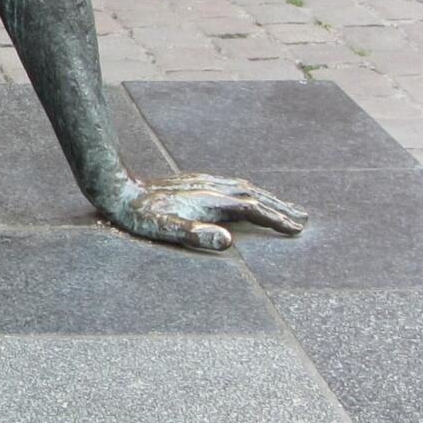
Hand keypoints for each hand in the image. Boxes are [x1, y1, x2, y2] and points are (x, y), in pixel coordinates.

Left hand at [101, 172, 307, 252]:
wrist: (118, 188)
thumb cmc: (140, 216)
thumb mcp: (165, 231)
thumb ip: (196, 235)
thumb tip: (228, 241)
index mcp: (210, 202)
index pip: (253, 210)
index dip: (276, 220)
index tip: (296, 230)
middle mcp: (211, 188)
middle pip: (255, 197)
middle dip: (280, 209)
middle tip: (304, 219)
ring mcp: (204, 182)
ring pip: (245, 189)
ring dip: (268, 198)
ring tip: (286, 208)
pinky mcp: (195, 181)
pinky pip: (233, 185)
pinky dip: (251, 192)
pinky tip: (249, 196)